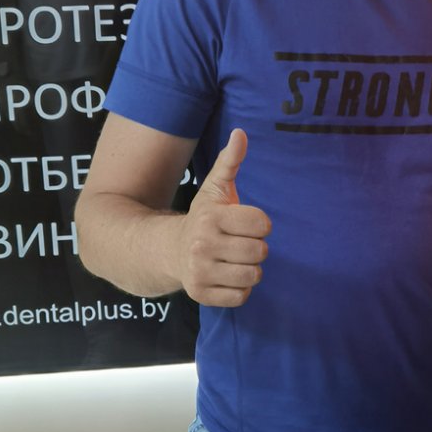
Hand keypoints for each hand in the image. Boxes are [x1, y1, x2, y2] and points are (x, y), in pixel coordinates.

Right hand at [177, 129, 271, 306]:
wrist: (169, 250)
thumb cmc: (203, 218)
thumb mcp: (215, 189)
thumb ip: (230, 162)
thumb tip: (241, 133)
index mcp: (211, 218)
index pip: (263, 225)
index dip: (259, 225)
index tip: (244, 224)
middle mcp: (202, 245)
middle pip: (260, 252)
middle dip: (254, 248)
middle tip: (237, 243)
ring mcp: (200, 272)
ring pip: (253, 276)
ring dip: (249, 269)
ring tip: (233, 260)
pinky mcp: (201, 295)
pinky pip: (241, 297)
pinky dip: (239, 289)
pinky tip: (225, 276)